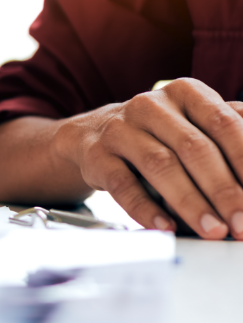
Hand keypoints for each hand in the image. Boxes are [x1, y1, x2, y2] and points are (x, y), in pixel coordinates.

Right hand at [54, 78, 242, 238]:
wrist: (94, 135)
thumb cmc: (160, 135)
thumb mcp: (198, 125)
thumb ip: (233, 137)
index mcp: (186, 92)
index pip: (224, 124)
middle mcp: (151, 105)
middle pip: (193, 147)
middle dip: (224, 191)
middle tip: (241, 224)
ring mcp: (120, 128)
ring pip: (160, 165)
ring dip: (190, 202)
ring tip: (212, 230)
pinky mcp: (96, 154)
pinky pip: (122, 184)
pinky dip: (145, 208)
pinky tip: (165, 227)